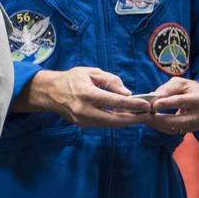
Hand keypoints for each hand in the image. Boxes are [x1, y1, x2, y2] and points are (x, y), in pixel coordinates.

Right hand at [24, 67, 150, 126]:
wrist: (49, 92)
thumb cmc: (71, 79)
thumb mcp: (91, 72)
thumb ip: (110, 81)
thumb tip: (127, 94)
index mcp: (87, 94)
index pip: (115, 102)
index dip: (133, 105)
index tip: (147, 105)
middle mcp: (85, 110)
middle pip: (116, 119)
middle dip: (134, 118)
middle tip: (149, 115)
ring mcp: (83, 120)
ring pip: (111, 124)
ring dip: (127, 121)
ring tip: (141, 116)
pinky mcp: (83, 125)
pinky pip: (104, 124)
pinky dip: (116, 121)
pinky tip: (126, 117)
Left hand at [146, 77, 198, 135]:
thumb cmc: (189, 89)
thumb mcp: (181, 83)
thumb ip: (168, 88)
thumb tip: (154, 96)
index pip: (182, 101)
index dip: (167, 103)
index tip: (153, 104)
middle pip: (179, 120)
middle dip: (161, 119)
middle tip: (146, 115)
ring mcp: (197, 124)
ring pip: (175, 128)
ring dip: (158, 125)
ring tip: (146, 119)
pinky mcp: (191, 130)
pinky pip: (174, 131)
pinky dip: (161, 127)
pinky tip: (152, 122)